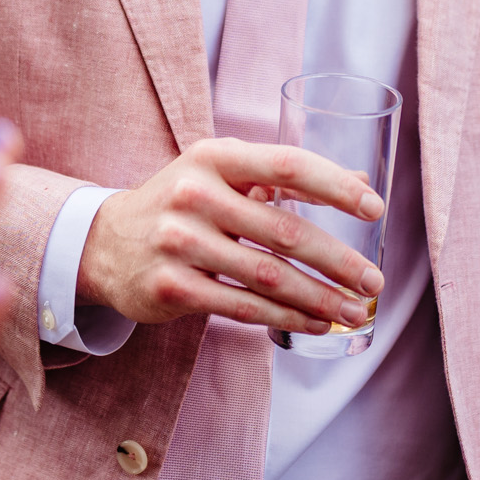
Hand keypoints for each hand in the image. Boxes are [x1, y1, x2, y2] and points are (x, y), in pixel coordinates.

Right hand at [76, 137, 384, 331]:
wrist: (104, 242)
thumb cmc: (181, 203)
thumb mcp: (221, 174)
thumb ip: (280, 178)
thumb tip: (361, 185)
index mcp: (214, 157)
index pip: (286, 165)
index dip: (335, 187)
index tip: (375, 208)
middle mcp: (194, 195)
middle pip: (284, 230)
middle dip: (338, 260)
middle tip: (374, 279)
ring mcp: (179, 243)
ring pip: (269, 276)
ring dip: (320, 297)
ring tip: (355, 310)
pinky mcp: (171, 287)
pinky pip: (243, 307)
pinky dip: (287, 317)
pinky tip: (316, 323)